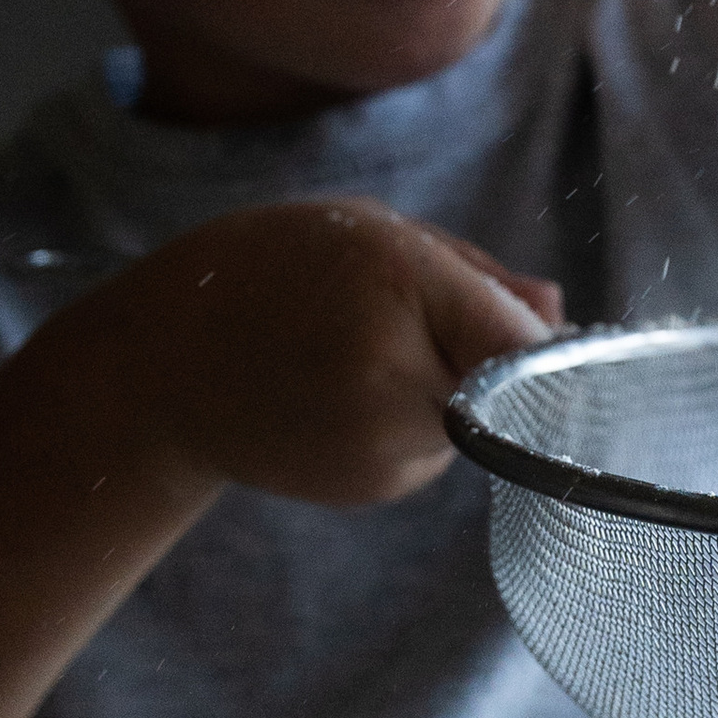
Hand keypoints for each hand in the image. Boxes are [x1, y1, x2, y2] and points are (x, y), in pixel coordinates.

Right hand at [93, 199, 561, 509]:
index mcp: (398, 286)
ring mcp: (383, 444)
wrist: (159, 370)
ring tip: (358, 356)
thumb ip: (473, 273)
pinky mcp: (371, 486)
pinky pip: (433, 449)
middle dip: (485, 354)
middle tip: (411, 321)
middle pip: (509, 382)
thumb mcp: (368, 232)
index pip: (523, 342)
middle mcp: (396, 374)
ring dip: (447, 387)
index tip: (541, 335)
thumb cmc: (266, 275)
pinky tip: (342, 397)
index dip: (546, 343)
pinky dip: (411, 422)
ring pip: (476, 420)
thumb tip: (558, 313)